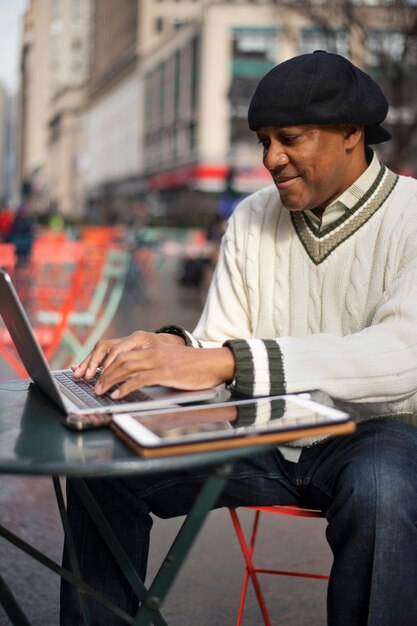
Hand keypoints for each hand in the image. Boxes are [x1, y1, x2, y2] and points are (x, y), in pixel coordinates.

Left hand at [72, 332, 235, 397]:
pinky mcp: (165, 372)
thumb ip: (150, 364)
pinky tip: (117, 395)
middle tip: (94, 385)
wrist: (213, 364)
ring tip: (101, 391)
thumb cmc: (191, 366)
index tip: (95, 373)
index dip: (105, 362)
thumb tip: (131, 377)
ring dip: (110, 380)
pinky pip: (139, 379)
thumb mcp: (167, 360)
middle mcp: (152, 350)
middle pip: (119, 359)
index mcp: (151, 345)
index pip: (120, 350)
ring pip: (126, 368)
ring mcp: (158, 360)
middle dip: (103, 373)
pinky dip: (125, 387)